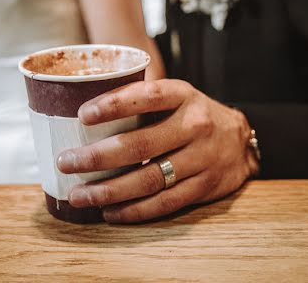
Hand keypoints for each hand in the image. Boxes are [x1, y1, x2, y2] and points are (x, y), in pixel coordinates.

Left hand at [56, 79, 258, 222]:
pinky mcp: (204, 187)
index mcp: (182, 95)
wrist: (241, 140)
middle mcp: (194, 125)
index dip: (113, 105)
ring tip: (79, 195)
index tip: (82, 115)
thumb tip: (81, 110)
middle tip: (66, 163)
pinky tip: (109, 211)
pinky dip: (134, 210)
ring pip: (149, 179)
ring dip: (109, 190)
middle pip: (140, 145)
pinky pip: (164, 203)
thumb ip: (141, 100)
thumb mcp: (175, 96)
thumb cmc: (192, 115)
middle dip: (97, 157)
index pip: (146, 96)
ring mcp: (201, 158)